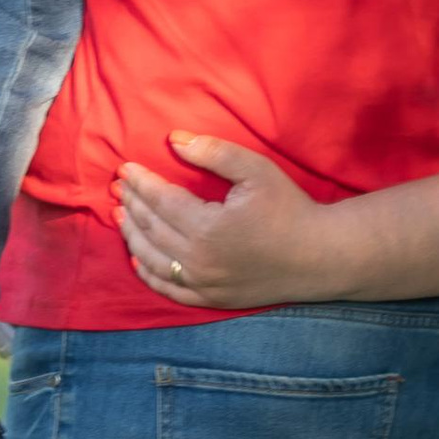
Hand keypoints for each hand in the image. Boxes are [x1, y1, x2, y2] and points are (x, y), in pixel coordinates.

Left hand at [116, 136, 342, 306]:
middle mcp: (198, 260)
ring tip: (120, 215)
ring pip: (152, 259)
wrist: (320, 256)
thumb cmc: (290, 208)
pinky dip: (147, 273)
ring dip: (132, 235)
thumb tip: (173, 139)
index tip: (125, 168)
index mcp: (207, 227)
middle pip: (151, 228)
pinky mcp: (211, 299)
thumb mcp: (256, 170)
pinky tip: (136, 258)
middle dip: (131, 204)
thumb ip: (214, 152)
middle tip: (117, 187)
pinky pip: (169, 289)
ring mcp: (203, 284)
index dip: (140, 182)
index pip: (160, 201)